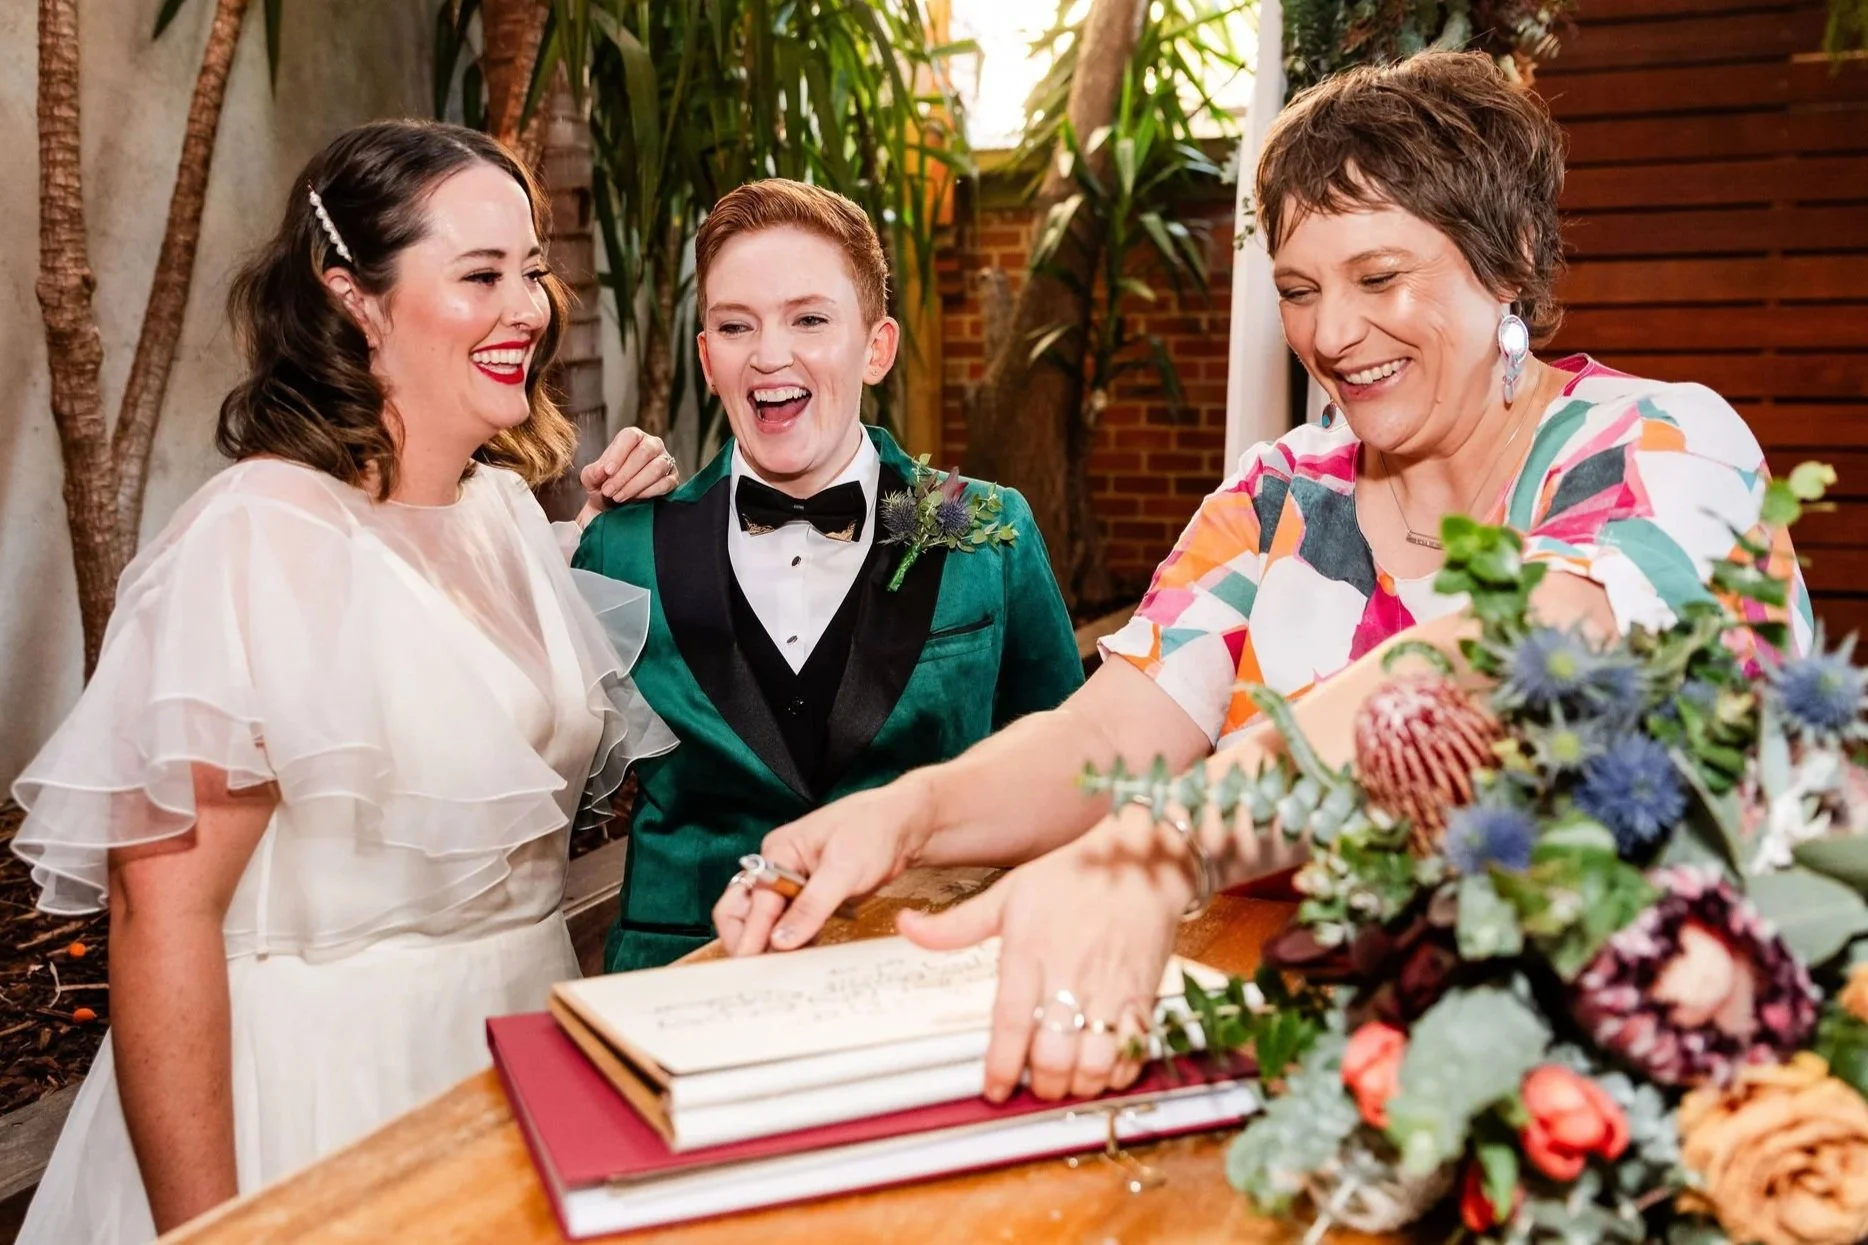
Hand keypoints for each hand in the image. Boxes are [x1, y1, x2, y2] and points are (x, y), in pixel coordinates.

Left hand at [578, 426, 678, 520]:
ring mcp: (665, 461)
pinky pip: (666, 483)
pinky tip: (635, 499)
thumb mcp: (592, 479)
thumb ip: (592, 472)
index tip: (607, 471)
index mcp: (633, 437)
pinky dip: (649, 492)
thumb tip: (601, 470)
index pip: (630, 436)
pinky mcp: (672, 479)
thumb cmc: (605, 485)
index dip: (618, 453)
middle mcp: (652, 444)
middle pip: (644, 452)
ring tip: (618, 497)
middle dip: (624, 474)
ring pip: (657, 468)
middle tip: (608, 491)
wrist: (616, 504)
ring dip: (635, 484)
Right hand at [713, 776, 932, 956]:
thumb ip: (811, 905)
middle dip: (745, 938)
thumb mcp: (843, 869)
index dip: (753, 935)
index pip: (757, 901)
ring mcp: (791, 883)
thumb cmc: (872, 830)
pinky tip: (798, 959)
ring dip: (767, 944)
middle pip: (742, 909)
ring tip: (776, 972)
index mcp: (777, 852)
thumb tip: (781, 940)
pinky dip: (790, 941)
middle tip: (755, 972)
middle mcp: (777, 867)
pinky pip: (788, 923)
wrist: (903, 826)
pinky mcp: (808, 897)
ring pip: (763, 920)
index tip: (749, 964)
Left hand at [898, 806, 1189, 1101]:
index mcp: (1030, 952)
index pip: (1012, 1022)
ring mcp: (1110, 987)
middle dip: (1043, 1084)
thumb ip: (957, 924)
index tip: (995, 1090)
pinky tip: (1104, 1070)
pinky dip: (1119, 1071)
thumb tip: (907, 925)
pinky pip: (1135, 1049)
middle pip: (1055, 1053)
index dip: (1002, 1066)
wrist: (1140, 858)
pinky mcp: (1142, 992)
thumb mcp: (1008, 894)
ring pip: (1097, 1059)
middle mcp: (1070, 974)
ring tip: (1068, 1082)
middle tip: (1035, 1086)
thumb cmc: (1071, 876)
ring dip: (1080, 1083)